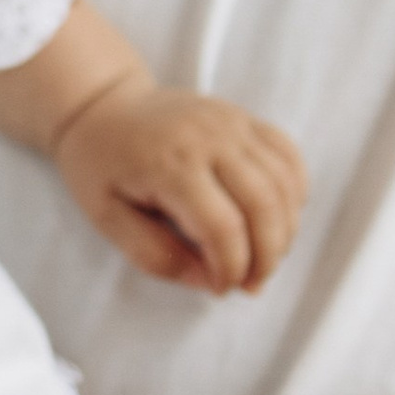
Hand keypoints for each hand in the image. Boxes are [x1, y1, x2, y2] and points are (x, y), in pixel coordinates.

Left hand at [55, 81, 304, 293]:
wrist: (103, 105)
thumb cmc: (100, 165)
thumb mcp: (107, 217)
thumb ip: (155, 254)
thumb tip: (210, 281)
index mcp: (170, 164)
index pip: (223, 228)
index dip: (230, 269)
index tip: (219, 289)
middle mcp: (209, 137)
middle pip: (264, 207)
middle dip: (266, 258)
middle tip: (250, 284)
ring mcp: (232, 122)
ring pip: (284, 184)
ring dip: (285, 231)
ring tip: (263, 258)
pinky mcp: (244, 117)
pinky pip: (288, 155)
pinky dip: (294, 193)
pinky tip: (277, 219)